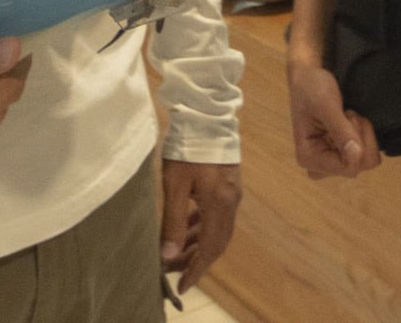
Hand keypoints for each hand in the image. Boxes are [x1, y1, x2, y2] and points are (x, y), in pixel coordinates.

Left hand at [159, 159, 240, 293]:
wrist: (206, 115)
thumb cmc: (187, 147)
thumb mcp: (175, 184)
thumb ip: (173, 221)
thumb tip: (169, 256)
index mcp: (220, 204)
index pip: (210, 248)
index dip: (196, 270)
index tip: (182, 287)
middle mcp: (230, 202)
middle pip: (216, 242)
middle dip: (196, 261)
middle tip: (174, 274)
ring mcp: (231, 192)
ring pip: (217, 229)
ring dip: (197, 244)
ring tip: (176, 255)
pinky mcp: (226, 184)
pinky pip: (216, 215)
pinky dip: (202, 227)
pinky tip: (187, 228)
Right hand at [287, 61, 379, 178]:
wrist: (308, 77)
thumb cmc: (312, 88)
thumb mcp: (326, 105)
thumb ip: (341, 131)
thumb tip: (356, 156)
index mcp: (309, 158)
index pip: (348, 167)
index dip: (358, 143)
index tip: (348, 116)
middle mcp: (318, 166)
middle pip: (358, 166)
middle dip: (360, 137)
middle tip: (348, 114)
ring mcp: (329, 161)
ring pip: (364, 161)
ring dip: (363, 135)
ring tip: (348, 117)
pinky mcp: (338, 154)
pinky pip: (364, 155)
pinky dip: (364, 137)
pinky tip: (350, 122)